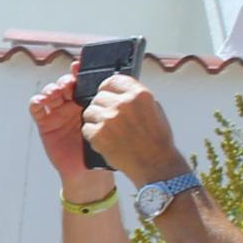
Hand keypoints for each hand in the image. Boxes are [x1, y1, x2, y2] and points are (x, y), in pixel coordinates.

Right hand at [24, 74, 102, 194]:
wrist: (88, 171)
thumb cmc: (103, 147)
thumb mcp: (110, 124)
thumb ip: (110, 107)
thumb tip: (120, 85)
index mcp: (88, 101)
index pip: (82, 81)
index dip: (79, 71)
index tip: (80, 65)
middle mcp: (72, 105)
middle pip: (64, 84)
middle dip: (65, 80)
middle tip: (69, 83)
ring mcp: (57, 113)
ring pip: (50, 93)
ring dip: (51, 89)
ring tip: (56, 92)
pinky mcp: (45, 123)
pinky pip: (36, 109)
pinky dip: (37, 101)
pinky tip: (42, 101)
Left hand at [81, 73, 185, 188]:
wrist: (154, 163)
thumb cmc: (156, 137)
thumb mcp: (153, 108)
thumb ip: (134, 97)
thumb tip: (119, 90)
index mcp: (139, 94)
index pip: (113, 80)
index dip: (108, 88)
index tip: (107, 93)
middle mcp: (123, 104)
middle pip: (99, 96)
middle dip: (102, 106)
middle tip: (111, 118)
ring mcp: (109, 119)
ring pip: (89, 111)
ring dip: (96, 120)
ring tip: (110, 130)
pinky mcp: (98, 134)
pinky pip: (86, 127)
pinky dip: (93, 134)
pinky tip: (106, 139)